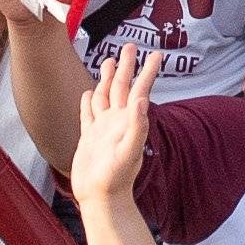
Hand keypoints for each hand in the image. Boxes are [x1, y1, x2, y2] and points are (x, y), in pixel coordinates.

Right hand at [68, 42, 158, 207]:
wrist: (101, 198)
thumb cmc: (116, 179)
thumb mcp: (129, 152)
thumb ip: (137, 127)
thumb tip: (144, 100)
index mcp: (128, 121)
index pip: (140, 90)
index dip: (147, 71)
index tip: (156, 54)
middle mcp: (117, 121)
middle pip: (120, 87)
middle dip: (126, 66)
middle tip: (128, 46)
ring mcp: (102, 129)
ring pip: (104, 96)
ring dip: (106, 78)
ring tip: (108, 61)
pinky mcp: (89, 138)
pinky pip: (88, 114)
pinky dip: (88, 102)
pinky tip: (87, 93)